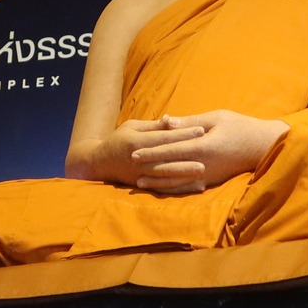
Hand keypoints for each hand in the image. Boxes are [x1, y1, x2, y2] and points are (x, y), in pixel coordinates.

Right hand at [83, 117, 205, 187]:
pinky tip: (196, 187)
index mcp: (136, 142)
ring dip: (185, 175)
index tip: (201, 130)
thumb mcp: (133, 127)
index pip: (164, 138)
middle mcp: (138, 160)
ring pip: (166, 175)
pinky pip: (164, 188)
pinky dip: (181, 188)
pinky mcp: (143, 185)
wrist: (100, 163)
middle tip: (207, 155)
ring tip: (203, 173)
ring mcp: (140, 175)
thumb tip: (172, 119)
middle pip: (166, 159)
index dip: (183, 134)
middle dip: (187, 157)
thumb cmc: (119, 140)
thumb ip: (154, 126)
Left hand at [130, 110, 288, 193]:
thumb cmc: (240, 127)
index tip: (133, 153)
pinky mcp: (212, 181)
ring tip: (140, 182)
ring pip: (177, 182)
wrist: (264, 147)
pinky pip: (188, 188)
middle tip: (129, 169)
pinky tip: (161, 189)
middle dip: (149, 168)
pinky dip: (172, 189)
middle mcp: (204, 164)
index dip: (151, 152)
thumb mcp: (216, 118)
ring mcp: (208, 176)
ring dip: (157, 182)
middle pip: (170, 168)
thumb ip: (190, 122)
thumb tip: (166, 121)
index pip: (170, 150)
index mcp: (204, 146)